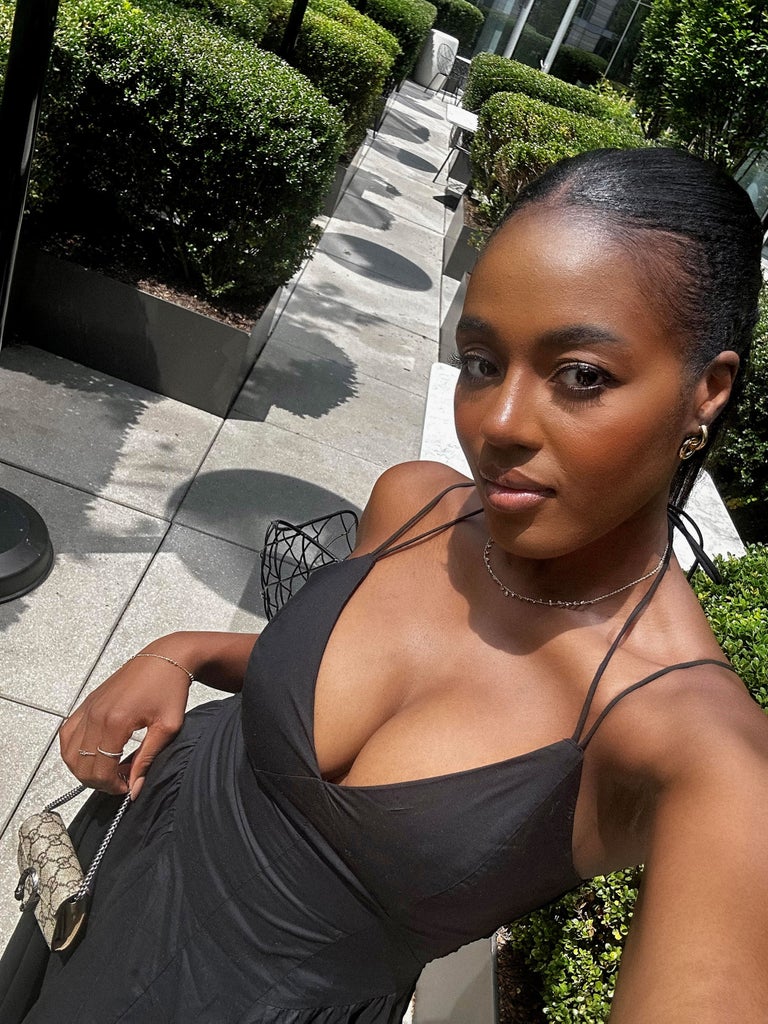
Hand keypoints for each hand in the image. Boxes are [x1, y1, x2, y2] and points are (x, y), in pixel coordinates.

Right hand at [60, 650, 191, 797]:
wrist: (165, 658)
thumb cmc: (170, 688)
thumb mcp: (168, 727)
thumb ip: (147, 759)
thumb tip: (135, 788)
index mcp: (116, 722)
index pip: (100, 770)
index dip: (113, 786)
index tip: (128, 786)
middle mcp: (96, 715)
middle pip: (81, 765)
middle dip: (99, 781)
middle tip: (121, 779)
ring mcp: (88, 708)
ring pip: (69, 753)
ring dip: (85, 768)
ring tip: (109, 768)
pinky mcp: (87, 703)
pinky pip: (67, 734)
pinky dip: (74, 750)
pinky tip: (94, 753)